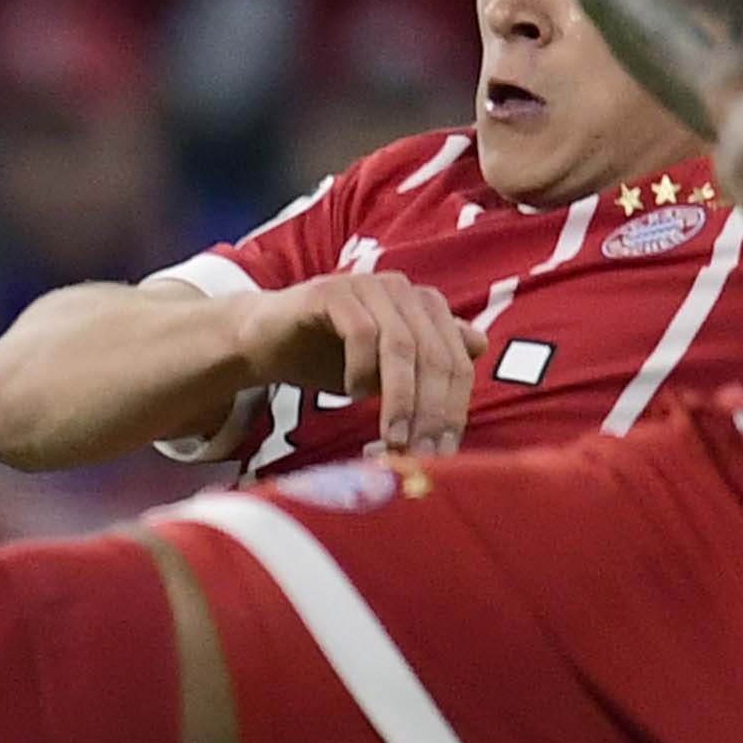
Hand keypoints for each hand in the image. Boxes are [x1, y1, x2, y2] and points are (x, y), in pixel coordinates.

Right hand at [229, 271, 481, 454]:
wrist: (262, 339)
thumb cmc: (328, 356)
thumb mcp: (385, 370)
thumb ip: (427, 362)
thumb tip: (481, 346)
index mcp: (425, 307)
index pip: (457, 362)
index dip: (454, 410)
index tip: (442, 455)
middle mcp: (403, 291)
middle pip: (435, 355)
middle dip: (431, 411)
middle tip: (419, 454)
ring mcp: (368, 286)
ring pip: (402, 346)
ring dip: (401, 398)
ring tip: (392, 436)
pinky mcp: (331, 292)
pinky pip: (360, 332)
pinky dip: (361, 370)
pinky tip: (351, 392)